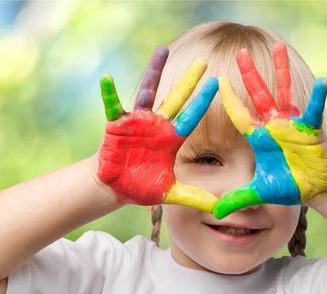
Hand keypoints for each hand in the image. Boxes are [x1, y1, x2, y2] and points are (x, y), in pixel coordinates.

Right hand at [97, 46, 219, 211]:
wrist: (115, 187)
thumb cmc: (142, 187)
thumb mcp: (171, 193)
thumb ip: (194, 197)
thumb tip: (219, 208)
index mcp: (171, 139)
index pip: (191, 117)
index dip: (203, 102)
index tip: (218, 84)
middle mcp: (157, 125)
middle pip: (175, 98)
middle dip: (189, 81)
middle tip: (203, 61)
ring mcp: (137, 122)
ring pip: (147, 92)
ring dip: (154, 72)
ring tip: (162, 50)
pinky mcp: (117, 124)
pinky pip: (112, 105)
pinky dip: (109, 93)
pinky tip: (107, 78)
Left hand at [212, 43, 326, 219]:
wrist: (316, 189)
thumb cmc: (289, 186)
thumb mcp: (260, 193)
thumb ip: (238, 199)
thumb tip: (214, 215)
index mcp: (259, 138)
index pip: (240, 114)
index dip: (230, 98)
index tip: (218, 81)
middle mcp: (274, 125)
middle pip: (259, 94)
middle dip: (250, 74)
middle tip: (241, 52)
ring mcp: (293, 124)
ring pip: (284, 92)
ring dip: (281, 70)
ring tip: (279, 46)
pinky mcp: (311, 129)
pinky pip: (313, 110)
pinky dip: (318, 97)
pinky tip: (322, 81)